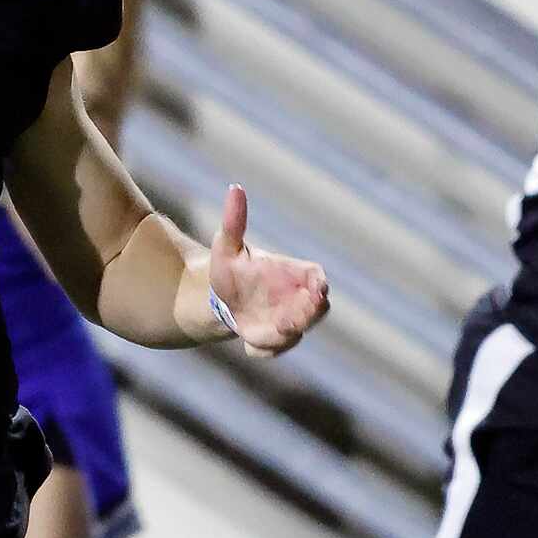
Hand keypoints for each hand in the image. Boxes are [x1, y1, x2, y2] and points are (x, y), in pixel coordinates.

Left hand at [194, 183, 329, 357]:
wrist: (219, 297)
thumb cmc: (230, 267)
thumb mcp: (227, 246)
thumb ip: (234, 221)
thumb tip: (234, 188)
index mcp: (297, 274)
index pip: (317, 280)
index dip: (318, 287)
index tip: (317, 290)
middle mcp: (299, 299)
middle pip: (315, 311)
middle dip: (306, 316)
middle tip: (290, 320)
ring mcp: (289, 321)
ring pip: (295, 333)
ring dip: (283, 336)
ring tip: (260, 336)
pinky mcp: (274, 339)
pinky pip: (275, 348)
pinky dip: (264, 349)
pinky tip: (247, 345)